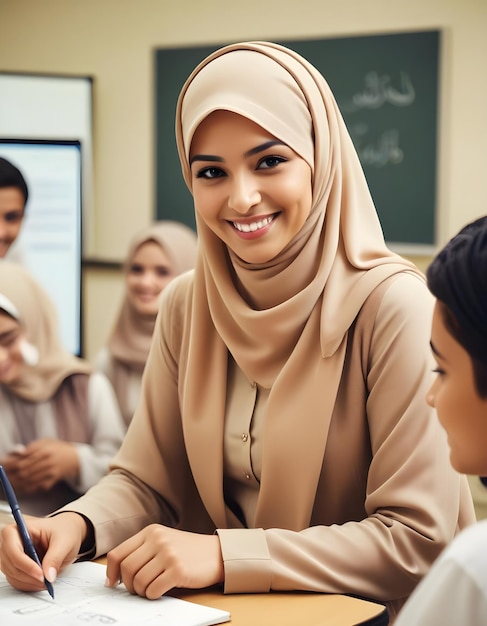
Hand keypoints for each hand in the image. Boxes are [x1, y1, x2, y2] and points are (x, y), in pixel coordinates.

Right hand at [0, 512, 87, 591]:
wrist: (67, 532)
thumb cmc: (64, 530)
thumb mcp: (65, 541)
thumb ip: (55, 557)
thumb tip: (48, 576)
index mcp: (21, 528)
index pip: (13, 549)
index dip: (25, 564)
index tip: (41, 574)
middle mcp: (11, 542)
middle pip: (11, 565)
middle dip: (29, 576)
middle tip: (46, 580)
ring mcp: (11, 555)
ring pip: (12, 575)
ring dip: (29, 582)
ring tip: (47, 580)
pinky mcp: (15, 566)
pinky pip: (16, 580)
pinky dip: (28, 585)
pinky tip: (41, 581)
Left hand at [1, 439, 78, 493]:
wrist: (76, 458)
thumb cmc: (58, 448)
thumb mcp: (46, 442)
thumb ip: (32, 447)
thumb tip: (18, 453)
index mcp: (44, 449)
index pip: (24, 459)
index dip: (13, 464)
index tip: (7, 465)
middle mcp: (48, 460)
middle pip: (25, 471)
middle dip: (14, 475)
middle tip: (8, 476)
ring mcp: (51, 471)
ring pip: (30, 480)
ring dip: (20, 483)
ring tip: (14, 482)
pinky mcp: (54, 479)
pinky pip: (39, 486)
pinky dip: (30, 487)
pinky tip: (25, 486)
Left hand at [105, 525, 223, 598]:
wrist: (216, 553)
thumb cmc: (187, 551)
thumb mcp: (163, 542)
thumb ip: (142, 551)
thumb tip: (115, 575)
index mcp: (151, 531)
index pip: (118, 553)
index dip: (111, 572)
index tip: (112, 583)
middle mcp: (158, 539)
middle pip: (127, 569)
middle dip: (128, 585)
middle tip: (136, 589)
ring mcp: (168, 554)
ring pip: (138, 581)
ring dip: (142, 592)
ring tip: (151, 589)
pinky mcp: (178, 570)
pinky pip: (153, 590)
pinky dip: (153, 595)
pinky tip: (160, 591)